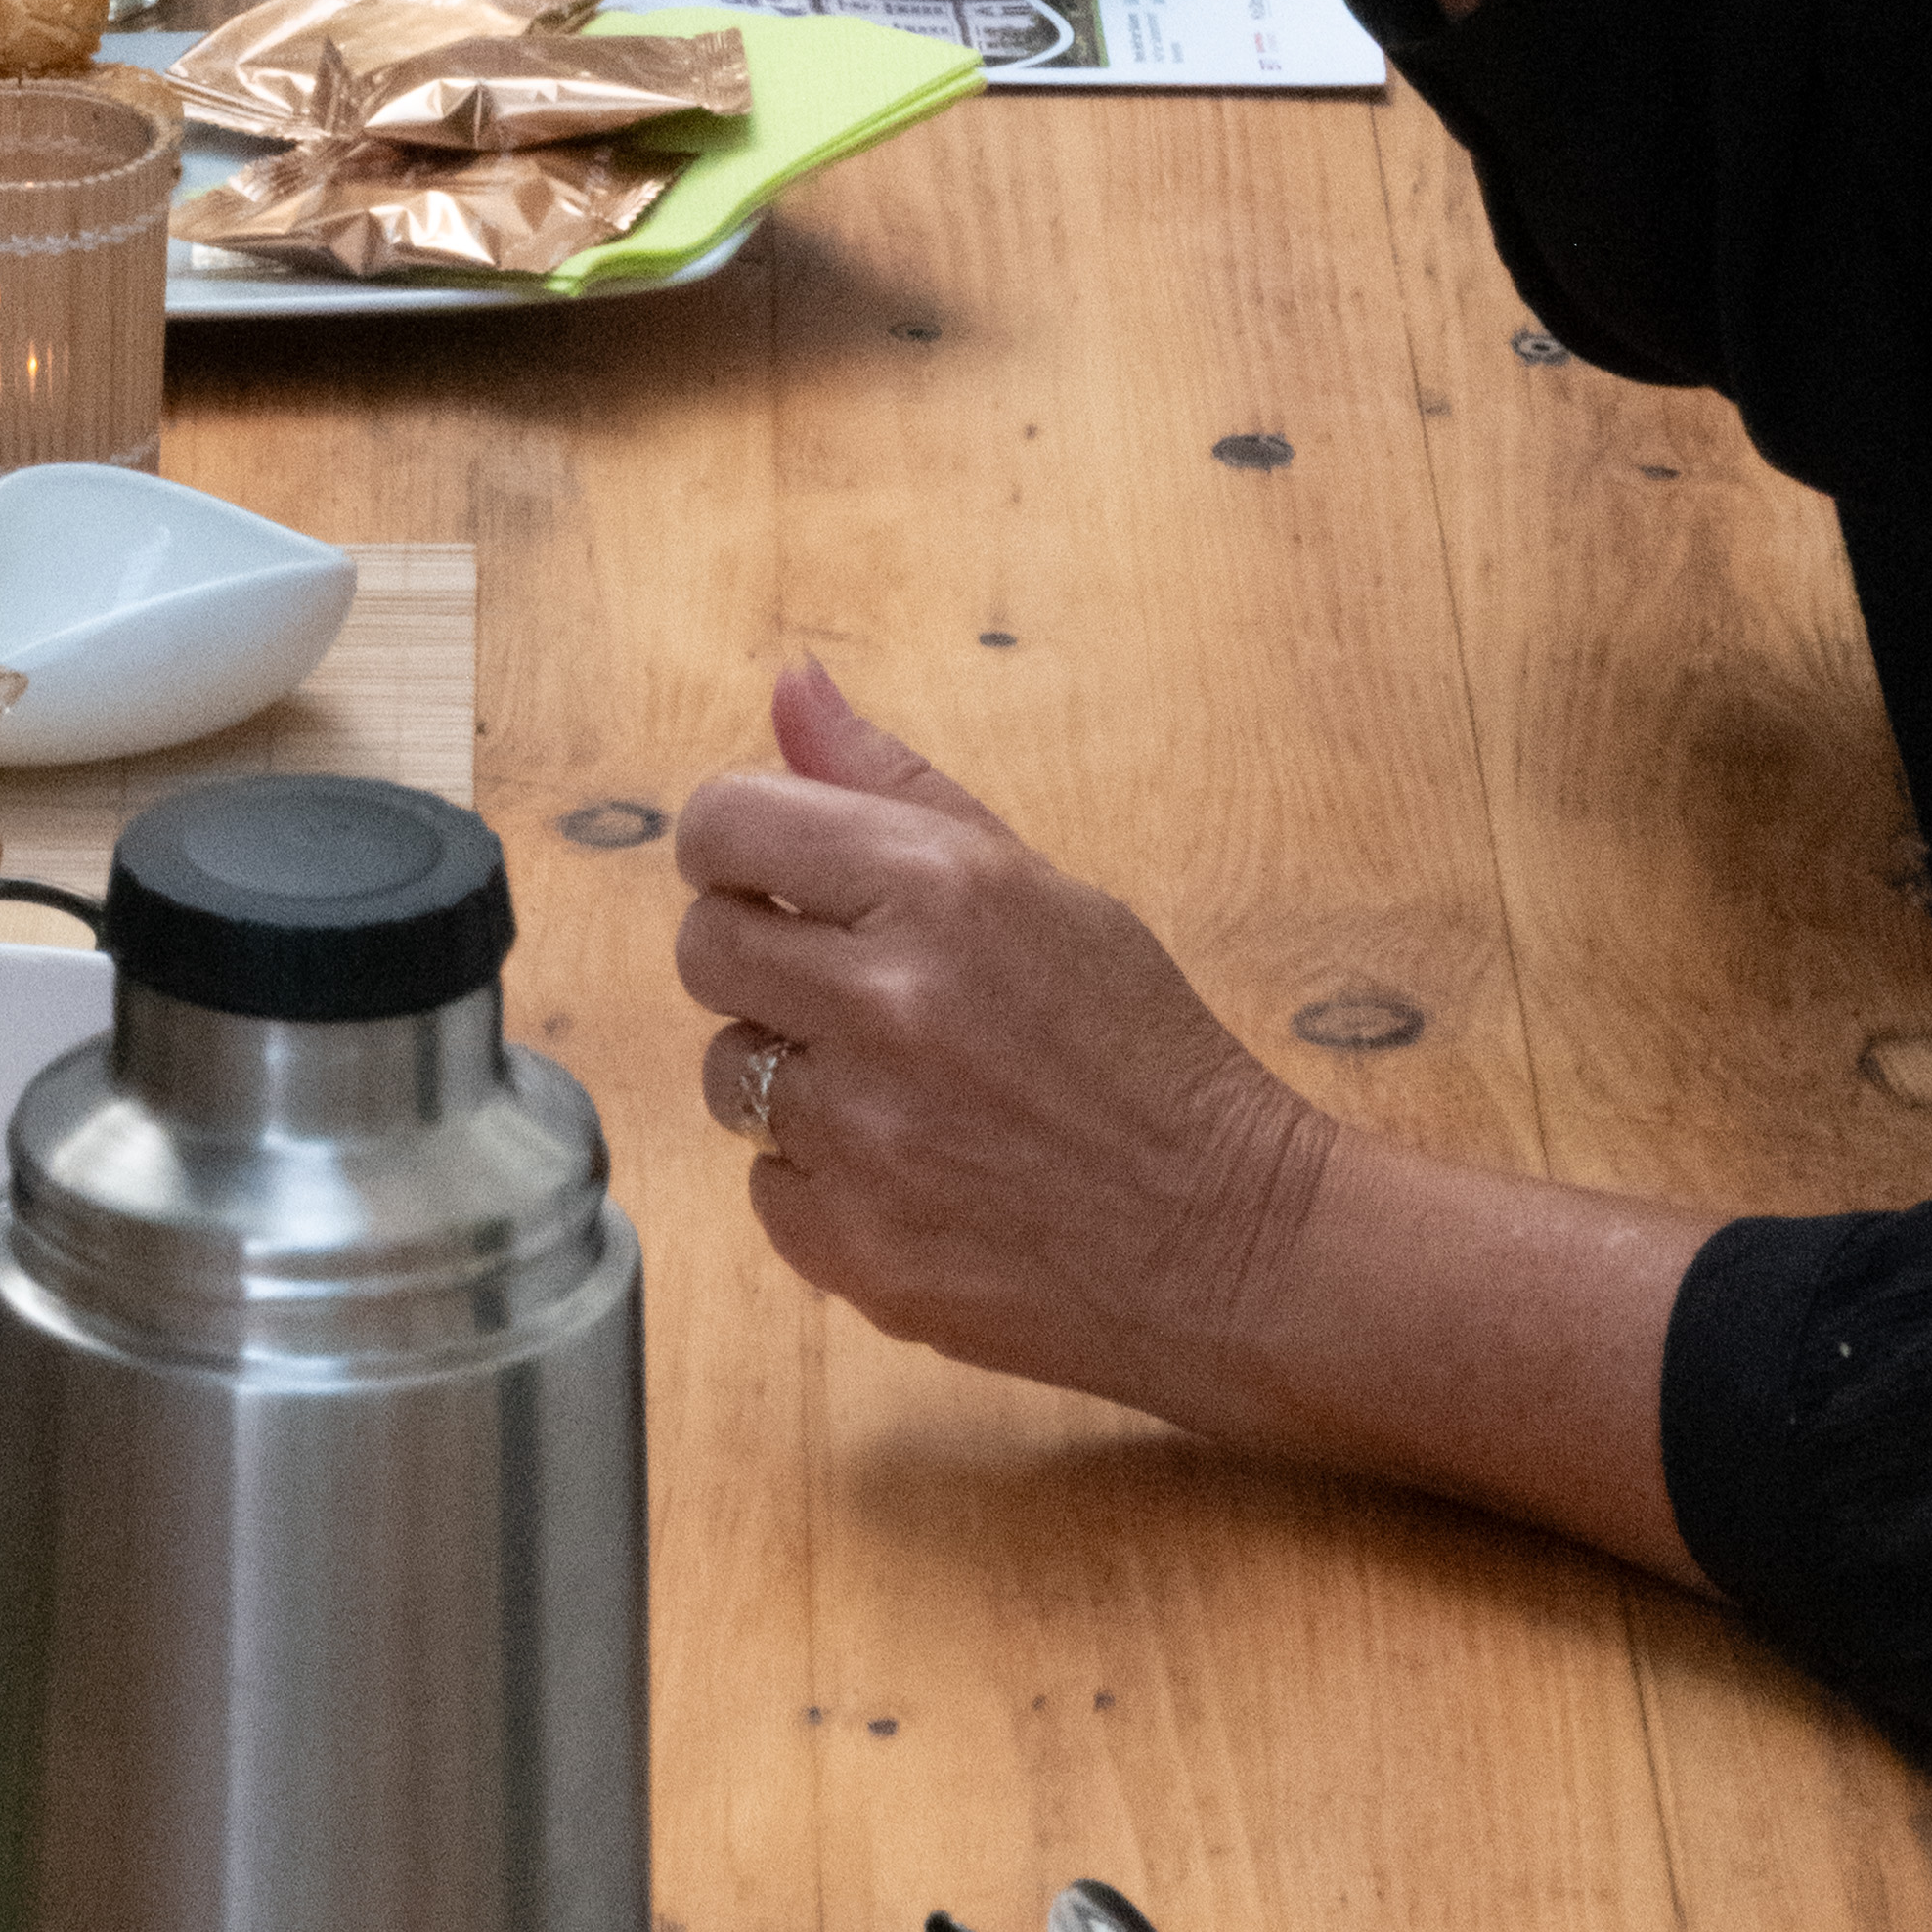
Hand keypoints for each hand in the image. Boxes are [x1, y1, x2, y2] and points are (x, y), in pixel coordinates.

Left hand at [673, 659, 1328, 1412]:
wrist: (1227, 1241)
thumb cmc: (1139, 1048)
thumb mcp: (1035, 884)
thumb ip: (892, 785)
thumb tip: (790, 682)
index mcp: (935, 885)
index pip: (725, 824)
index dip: (734, 847)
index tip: (769, 878)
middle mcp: (884, 1002)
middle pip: (704, 947)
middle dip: (759, 958)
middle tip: (845, 987)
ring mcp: (863, 1135)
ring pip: (726, 1072)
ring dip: (791, 1075)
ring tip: (899, 1090)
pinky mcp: (854, 1248)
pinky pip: (766, 1185)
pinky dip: (822, 1182)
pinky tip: (916, 1174)